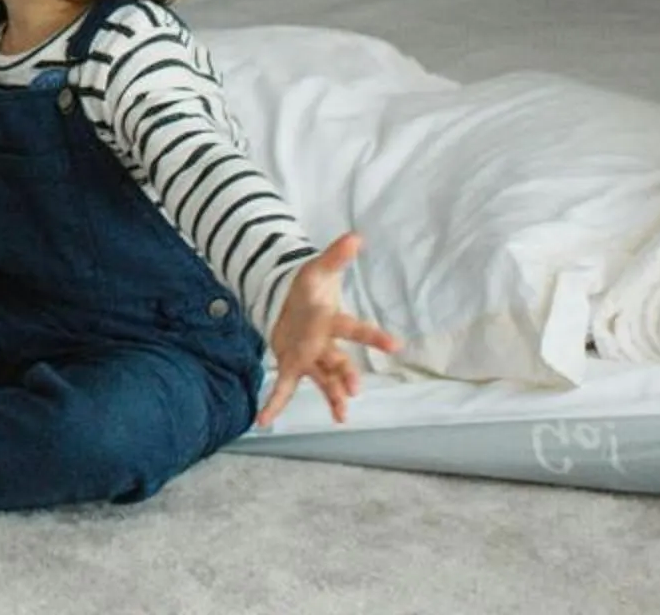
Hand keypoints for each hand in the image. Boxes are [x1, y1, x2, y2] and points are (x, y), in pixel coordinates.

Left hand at [255, 232, 399, 427]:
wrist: (292, 304)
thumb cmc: (310, 290)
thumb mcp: (318, 270)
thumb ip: (336, 256)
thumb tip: (356, 236)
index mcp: (332, 321)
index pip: (354, 329)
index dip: (374, 337)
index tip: (395, 346)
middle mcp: (324, 345)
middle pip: (339, 361)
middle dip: (347, 374)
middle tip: (355, 389)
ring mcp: (309, 358)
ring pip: (323, 380)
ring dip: (331, 396)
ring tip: (341, 417)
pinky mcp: (291, 366)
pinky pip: (283, 388)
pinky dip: (274, 404)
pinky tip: (264, 422)